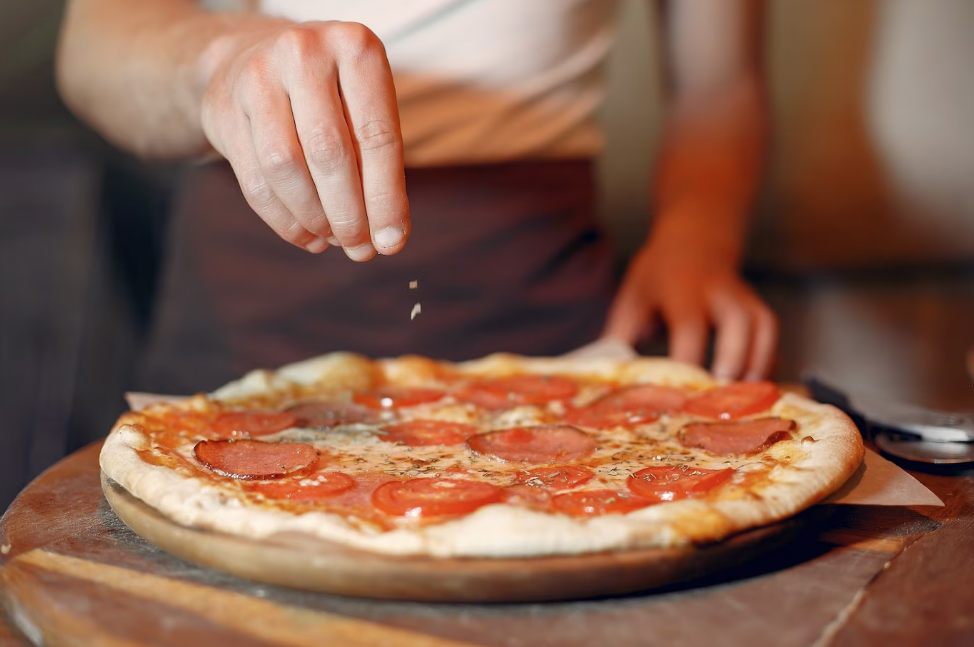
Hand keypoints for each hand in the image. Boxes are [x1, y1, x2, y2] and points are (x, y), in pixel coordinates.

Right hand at [200, 21, 408, 258]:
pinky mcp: (222, 108)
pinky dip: (284, 221)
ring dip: (314, 218)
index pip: (376, 135)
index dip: (386, 198)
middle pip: (329, 153)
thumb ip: (379, 165)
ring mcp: (256, 76)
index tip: (392, 242)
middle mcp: (304, 52)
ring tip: (334, 241)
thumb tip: (387, 238)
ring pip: (285, 168)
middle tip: (361, 249)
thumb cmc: (328, 93)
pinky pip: (255, 181)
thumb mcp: (364, 107)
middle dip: (349, 214)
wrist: (250, 58)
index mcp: (354, 47)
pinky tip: (307, 237)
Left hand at [603, 238, 776, 379]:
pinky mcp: (758, 308)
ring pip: (762, 327)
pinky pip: (771, 336)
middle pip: (739, 322)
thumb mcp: (632, 299)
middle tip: (723, 396)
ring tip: (744, 402)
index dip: (687, 360)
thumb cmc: (657, 277)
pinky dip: (767, 363)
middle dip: (735, 359)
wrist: (694, 239)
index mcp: (681, 290)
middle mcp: (718, 292)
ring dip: (757, 365)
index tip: (679, 393)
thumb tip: (607, 380)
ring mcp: (743, 298)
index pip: (689, 326)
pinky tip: (754, 390)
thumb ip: (620, 338)